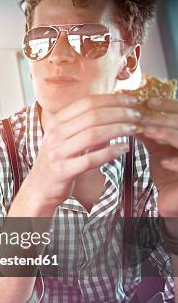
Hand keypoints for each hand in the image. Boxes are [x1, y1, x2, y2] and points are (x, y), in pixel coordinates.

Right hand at [26, 94, 140, 210]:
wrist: (39, 187)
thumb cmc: (59, 160)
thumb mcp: (66, 137)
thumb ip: (84, 124)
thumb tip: (116, 109)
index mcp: (56, 122)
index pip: (87, 103)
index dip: (112, 99)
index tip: (132, 101)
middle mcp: (55, 134)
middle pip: (92, 116)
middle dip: (119, 113)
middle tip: (137, 115)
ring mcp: (58, 153)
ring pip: (92, 135)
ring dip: (118, 130)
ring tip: (134, 129)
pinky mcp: (63, 171)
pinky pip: (91, 159)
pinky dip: (111, 152)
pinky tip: (124, 149)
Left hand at [138, 97, 177, 216]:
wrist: (174, 201)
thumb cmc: (169, 175)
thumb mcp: (159, 150)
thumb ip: (150, 133)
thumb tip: (129, 115)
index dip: (168, 105)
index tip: (148, 101)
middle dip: (164, 118)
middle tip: (143, 114)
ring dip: (168, 134)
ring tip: (149, 131)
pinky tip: (164, 162)